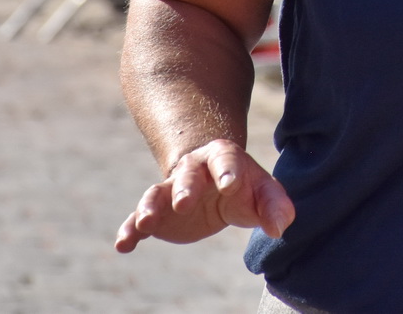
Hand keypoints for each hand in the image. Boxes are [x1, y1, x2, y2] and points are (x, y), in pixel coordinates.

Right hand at [115, 138, 292, 252]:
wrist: (215, 182)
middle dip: (185, 188)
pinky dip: (130, 230)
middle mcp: (193, 170)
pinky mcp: (158, 213)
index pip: (225, 160)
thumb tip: (280, 228)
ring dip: (149, 207)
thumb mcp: (263, 192)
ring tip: (145, 223)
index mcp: (223, 158)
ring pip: (156, 194)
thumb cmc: (245, 186)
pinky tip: (123, 244)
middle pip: (187, 176)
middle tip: (184, 203)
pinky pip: (138, 219)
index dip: (228, 171)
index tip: (231, 184)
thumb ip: (275, 206)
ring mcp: (171, 190)